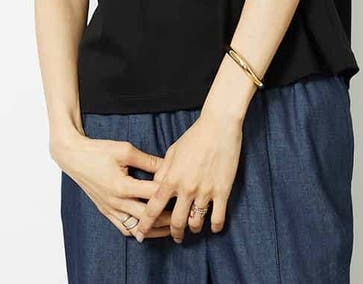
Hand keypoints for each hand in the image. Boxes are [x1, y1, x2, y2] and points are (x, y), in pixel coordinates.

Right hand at [51, 131, 173, 238]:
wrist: (74, 157)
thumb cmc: (99, 150)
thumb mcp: (125, 150)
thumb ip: (148, 160)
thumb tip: (168, 166)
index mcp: (122, 186)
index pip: (152, 194)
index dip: (169, 194)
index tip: (184, 192)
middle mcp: (116, 202)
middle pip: (147, 216)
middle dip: (167, 217)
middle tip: (183, 214)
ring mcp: (110, 209)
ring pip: (136, 228)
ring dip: (154, 229)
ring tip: (170, 226)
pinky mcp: (105, 211)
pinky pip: (124, 228)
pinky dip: (138, 231)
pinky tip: (149, 229)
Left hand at [133, 109, 242, 242]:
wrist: (219, 126)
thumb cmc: (195, 136)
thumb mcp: (173, 151)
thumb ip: (163, 171)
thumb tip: (155, 185)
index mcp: (171, 178)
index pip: (154, 207)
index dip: (146, 224)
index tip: (141, 234)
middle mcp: (186, 188)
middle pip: (175, 221)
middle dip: (174, 233)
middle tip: (175, 237)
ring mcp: (205, 191)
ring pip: (196, 223)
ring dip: (193, 229)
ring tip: (193, 228)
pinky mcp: (222, 191)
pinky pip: (217, 218)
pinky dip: (215, 227)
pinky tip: (213, 227)